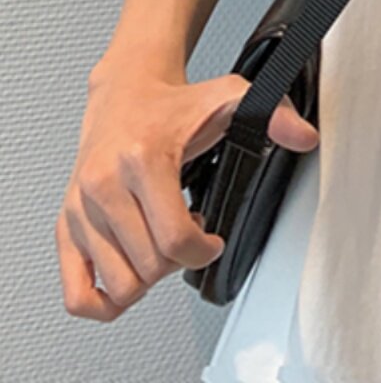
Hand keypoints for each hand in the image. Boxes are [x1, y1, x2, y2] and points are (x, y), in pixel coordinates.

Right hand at [56, 67, 317, 320]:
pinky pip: (76, 294)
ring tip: (161, 245)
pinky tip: (129, 274)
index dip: (203, 250)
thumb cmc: (172, 104)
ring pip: (119, 284)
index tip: (211, 239)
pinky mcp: (65, 226)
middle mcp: (103, 186)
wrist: (124, 91)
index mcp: (142, 160)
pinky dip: (104, 299)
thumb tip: (305, 137)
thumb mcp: (229, 97)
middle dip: (178, 261)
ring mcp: (80, 210)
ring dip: (148, 277)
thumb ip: (273, 115)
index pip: (174, 240)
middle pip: (149, 266)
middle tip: (187, 236)